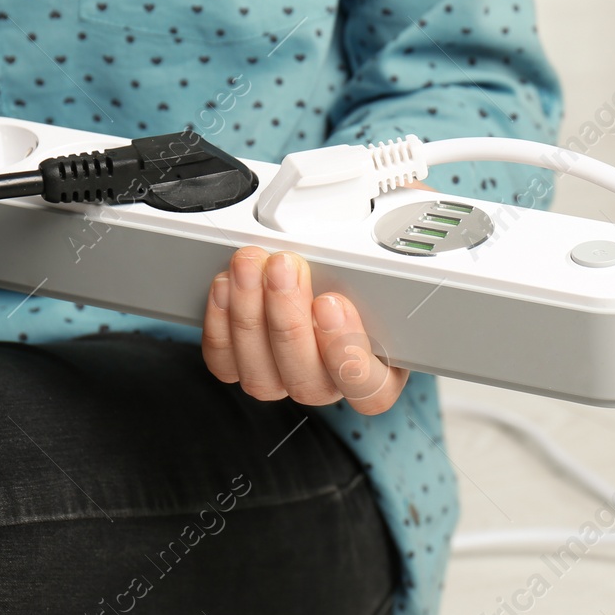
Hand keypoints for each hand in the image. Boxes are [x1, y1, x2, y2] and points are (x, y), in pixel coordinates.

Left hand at [201, 247, 407, 413]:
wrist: (328, 247)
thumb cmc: (365, 249)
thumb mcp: (391, 238)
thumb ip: (392, 240)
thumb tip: (384, 224)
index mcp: (383, 363)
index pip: (371, 390)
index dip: (349, 352)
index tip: (332, 302)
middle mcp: (333, 379)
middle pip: (309, 383)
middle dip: (288, 321)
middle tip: (285, 267)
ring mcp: (287, 376)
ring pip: (263, 378)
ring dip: (250, 318)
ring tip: (251, 265)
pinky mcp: (248, 364)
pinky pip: (227, 365)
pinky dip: (221, 326)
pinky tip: (226, 285)